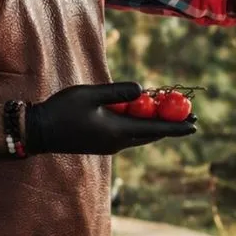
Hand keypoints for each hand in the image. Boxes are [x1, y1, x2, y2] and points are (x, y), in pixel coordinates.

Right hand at [24, 82, 196, 154]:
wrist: (40, 132)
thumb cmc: (62, 110)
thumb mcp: (91, 94)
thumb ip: (118, 92)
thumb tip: (143, 90)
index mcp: (117, 131)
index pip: (155, 129)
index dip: (177, 126)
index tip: (196, 123)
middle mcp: (117, 142)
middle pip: (152, 133)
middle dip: (171, 124)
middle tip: (190, 116)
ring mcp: (110, 145)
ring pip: (140, 134)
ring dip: (155, 123)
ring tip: (170, 111)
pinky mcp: (102, 144)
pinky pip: (128, 133)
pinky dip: (139, 123)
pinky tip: (141, 113)